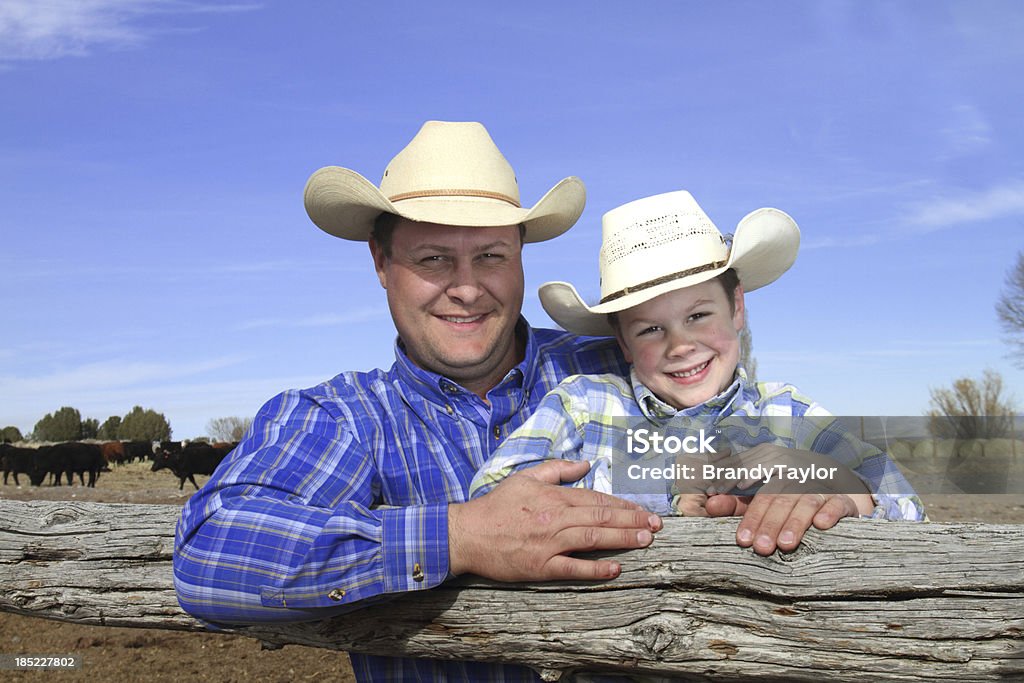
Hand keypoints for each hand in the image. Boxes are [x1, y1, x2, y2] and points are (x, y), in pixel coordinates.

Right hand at [448, 460, 662, 580]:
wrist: (468, 533)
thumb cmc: (497, 505)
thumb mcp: (525, 476)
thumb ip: (557, 468)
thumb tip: (585, 464)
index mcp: (554, 496)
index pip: (596, 498)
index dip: (623, 505)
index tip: (643, 510)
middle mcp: (556, 518)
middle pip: (601, 517)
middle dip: (632, 521)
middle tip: (657, 525)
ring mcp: (549, 543)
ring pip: (593, 538)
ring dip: (623, 539)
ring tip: (646, 540)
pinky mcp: (541, 566)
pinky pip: (573, 567)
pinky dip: (596, 568)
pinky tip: (615, 568)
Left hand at [697, 444, 875, 554]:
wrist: (838, 488)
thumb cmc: (791, 496)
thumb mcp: (764, 497)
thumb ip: (737, 502)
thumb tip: (710, 505)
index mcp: (772, 468)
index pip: (752, 483)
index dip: (739, 500)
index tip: (728, 517)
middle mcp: (795, 475)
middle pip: (777, 497)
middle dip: (767, 522)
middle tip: (758, 547)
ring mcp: (820, 487)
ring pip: (804, 502)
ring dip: (795, 522)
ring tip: (785, 544)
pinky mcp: (842, 499)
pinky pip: (836, 504)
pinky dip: (829, 513)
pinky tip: (821, 525)